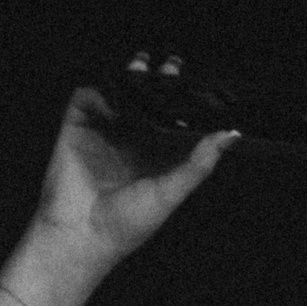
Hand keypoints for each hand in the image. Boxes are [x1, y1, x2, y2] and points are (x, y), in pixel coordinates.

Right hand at [32, 84, 236, 273]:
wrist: (82, 238)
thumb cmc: (126, 225)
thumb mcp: (171, 194)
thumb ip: (198, 164)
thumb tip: (229, 136)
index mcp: (153, 153)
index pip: (170, 116)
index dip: (181, 98)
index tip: (195, 84)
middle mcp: (129, 139)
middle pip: (145, 98)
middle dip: (158, 80)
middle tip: (171, 67)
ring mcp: (103, 132)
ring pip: (118, 92)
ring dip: (130, 78)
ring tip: (142, 69)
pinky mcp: (77, 129)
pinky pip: (87, 98)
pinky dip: (100, 91)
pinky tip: (115, 100)